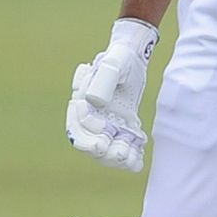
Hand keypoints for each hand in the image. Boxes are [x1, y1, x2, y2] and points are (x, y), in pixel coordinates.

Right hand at [66, 18, 158, 171]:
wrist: (132, 57)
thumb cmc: (120, 59)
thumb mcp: (113, 65)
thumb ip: (103, 80)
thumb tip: (95, 102)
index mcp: (81, 106)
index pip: (77, 131)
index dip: (88, 138)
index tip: (106, 131)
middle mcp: (91, 119)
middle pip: (91, 146)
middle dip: (105, 153)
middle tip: (122, 152)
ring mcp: (106, 125)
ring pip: (107, 152)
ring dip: (118, 158)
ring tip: (133, 157)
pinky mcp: (121, 127)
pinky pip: (122, 147)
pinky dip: (130, 157)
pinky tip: (139, 159)